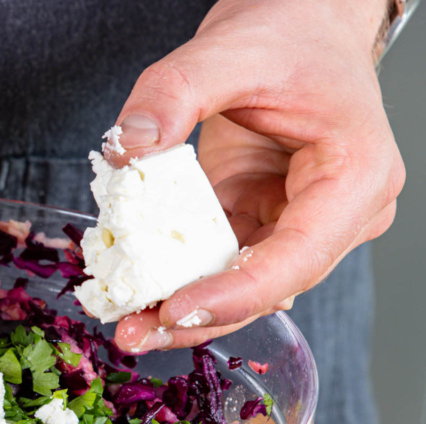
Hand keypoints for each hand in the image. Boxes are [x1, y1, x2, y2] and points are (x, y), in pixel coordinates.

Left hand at [107, 0, 404, 351]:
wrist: (296, 24)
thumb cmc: (287, 33)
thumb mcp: (228, 49)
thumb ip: (173, 92)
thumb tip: (127, 149)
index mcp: (354, 176)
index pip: (299, 255)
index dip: (238, 292)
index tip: (177, 308)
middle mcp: (335, 213)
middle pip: (267, 286)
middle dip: (200, 316)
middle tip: (134, 334)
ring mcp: (297, 223)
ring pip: (241, 286)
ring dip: (184, 310)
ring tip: (126, 326)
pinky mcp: (260, 221)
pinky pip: (219, 263)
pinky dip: (178, 279)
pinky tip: (134, 293)